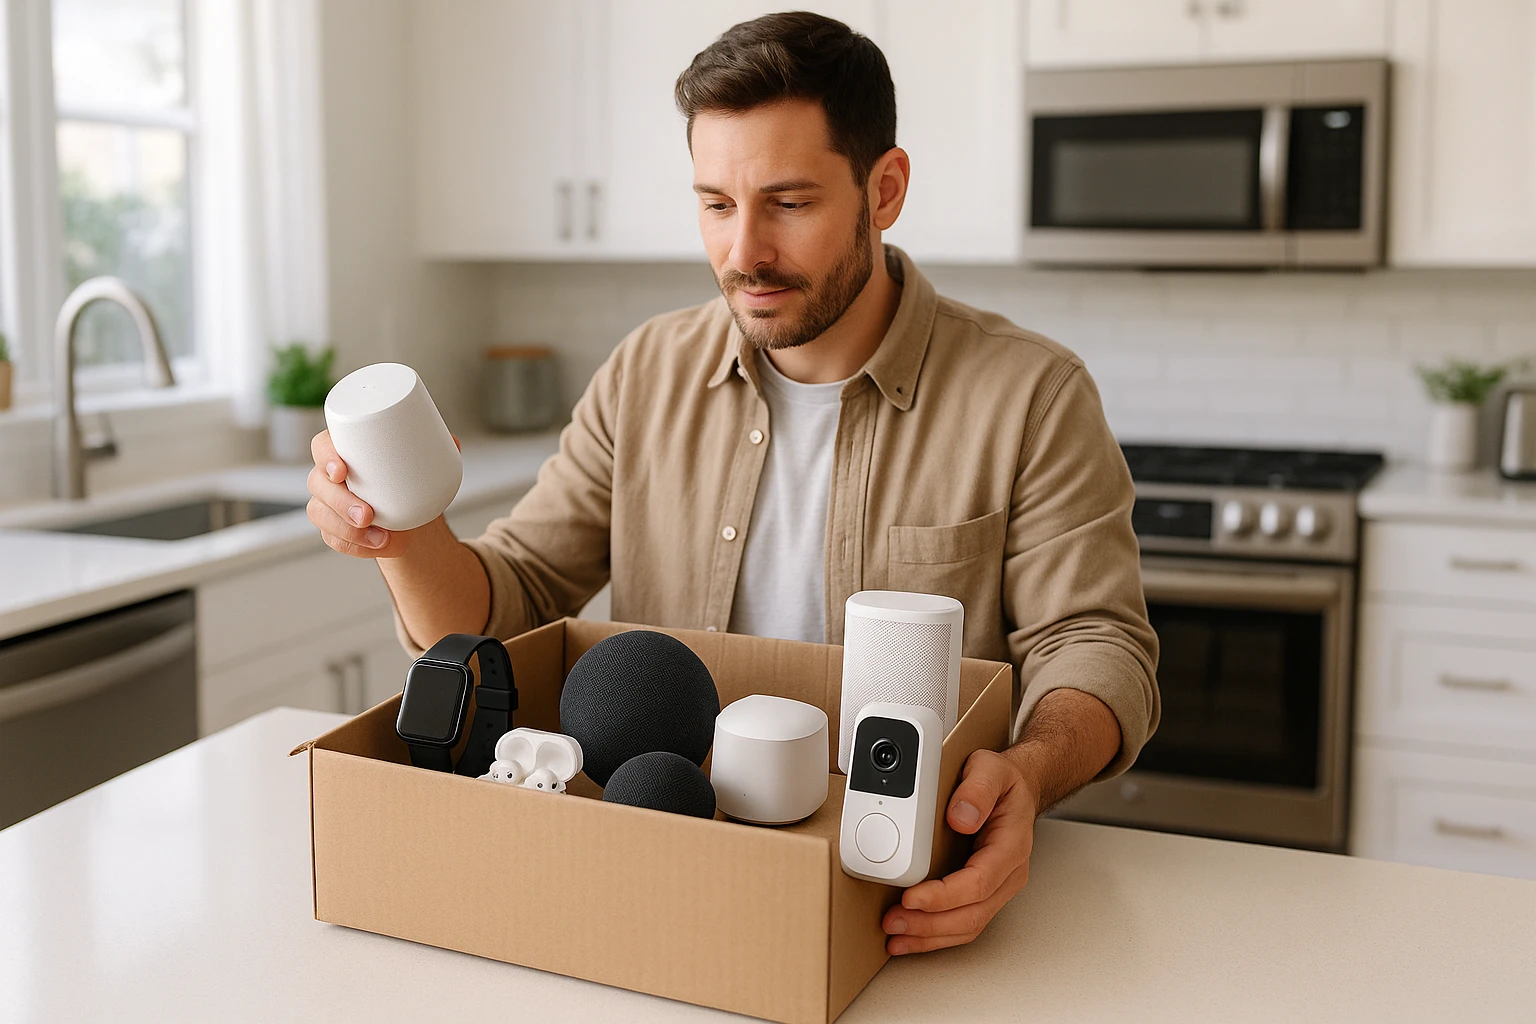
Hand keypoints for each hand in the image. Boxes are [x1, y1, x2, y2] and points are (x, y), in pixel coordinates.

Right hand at [305, 429, 456, 558]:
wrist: (408, 508)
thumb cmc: (406, 477)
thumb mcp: (422, 460)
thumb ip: (438, 448)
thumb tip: (453, 442)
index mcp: (345, 449)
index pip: (322, 446)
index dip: (326, 457)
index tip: (342, 471)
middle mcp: (328, 475)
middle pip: (318, 484)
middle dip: (340, 502)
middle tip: (368, 515)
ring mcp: (327, 502)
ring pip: (321, 515)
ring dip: (348, 530)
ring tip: (380, 539)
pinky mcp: (332, 527)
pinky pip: (334, 539)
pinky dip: (355, 546)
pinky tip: (376, 548)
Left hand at [882, 749, 1038, 954]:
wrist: (1016, 789)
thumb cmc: (1003, 782)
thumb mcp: (991, 769)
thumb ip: (978, 789)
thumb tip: (960, 817)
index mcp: (1011, 845)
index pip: (978, 882)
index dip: (944, 896)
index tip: (911, 898)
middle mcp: (1007, 872)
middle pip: (972, 913)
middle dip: (930, 923)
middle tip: (894, 922)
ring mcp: (997, 886)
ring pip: (967, 925)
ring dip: (930, 936)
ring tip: (896, 937)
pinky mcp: (983, 893)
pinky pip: (963, 923)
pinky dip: (936, 935)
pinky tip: (912, 937)